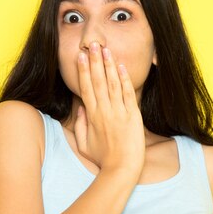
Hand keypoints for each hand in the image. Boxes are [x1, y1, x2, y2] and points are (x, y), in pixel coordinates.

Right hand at [73, 41, 144, 174]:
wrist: (122, 168)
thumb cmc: (103, 159)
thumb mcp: (84, 144)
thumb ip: (79, 125)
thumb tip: (80, 108)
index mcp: (92, 116)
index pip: (85, 88)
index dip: (83, 71)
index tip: (80, 56)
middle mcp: (104, 111)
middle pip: (98, 81)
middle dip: (95, 61)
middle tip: (92, 44)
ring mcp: (119, 112)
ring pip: (112, 84)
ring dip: (108, 65)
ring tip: (105, 49)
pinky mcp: (133, 115)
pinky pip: (127, 94)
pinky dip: (124, 79)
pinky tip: (121, 67)